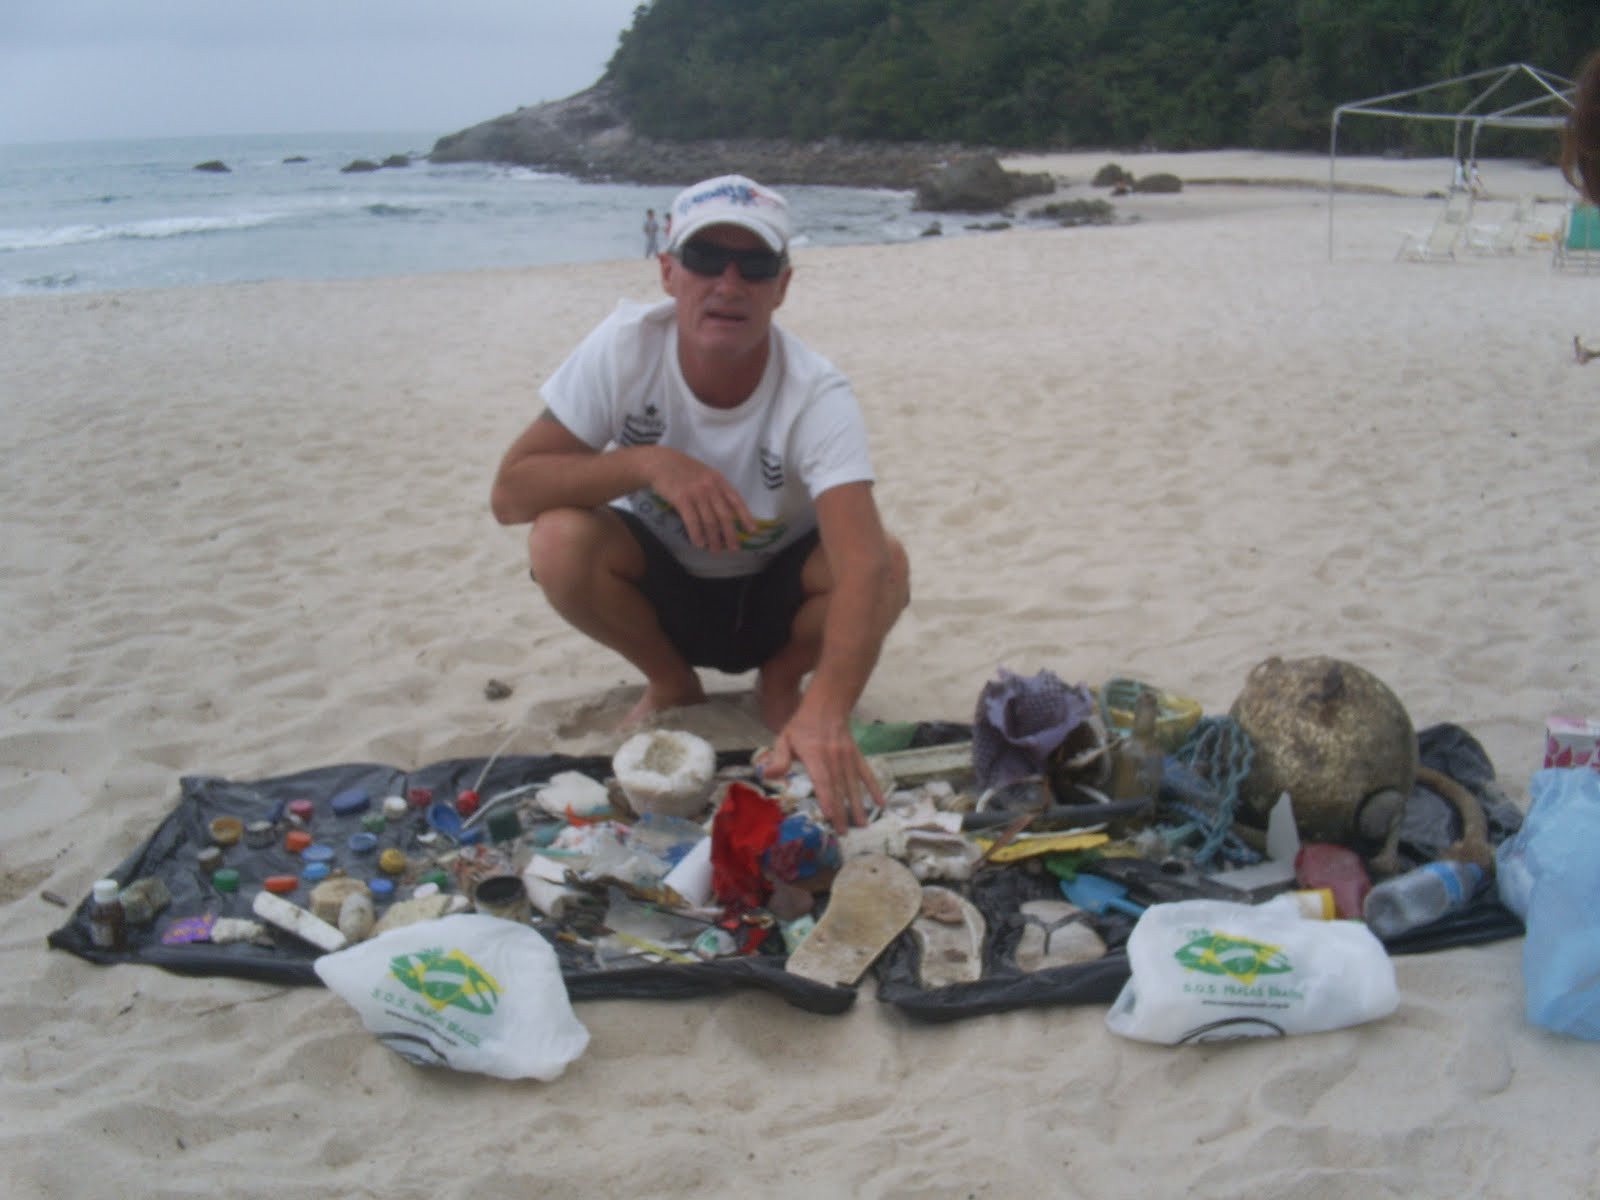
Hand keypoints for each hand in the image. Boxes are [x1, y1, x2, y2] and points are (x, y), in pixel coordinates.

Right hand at [648, 449, 755, 552]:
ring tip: (716, 550)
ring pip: (709, 521)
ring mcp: (696, 493)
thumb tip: (728, 511)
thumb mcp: (705, 474)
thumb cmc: (683, 469)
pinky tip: (699, 544)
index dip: (745, 517)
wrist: (660, 462)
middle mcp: (710, 487)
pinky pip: (692, 521)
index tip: (752, 531)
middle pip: (724, 515)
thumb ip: (717, 489)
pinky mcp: (682, 499)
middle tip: (734, 548)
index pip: (736, 500)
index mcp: (718, 480)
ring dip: (714, 539)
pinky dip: (697, 535)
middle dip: (731, 534)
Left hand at [762, 711, 881, 833]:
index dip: (827, 797)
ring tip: (863, 824)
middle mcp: (833, 757)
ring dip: (858, 805)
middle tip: (844, 832)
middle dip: (842, 811)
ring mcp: (848, 757)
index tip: (831, 815)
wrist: (827, 706)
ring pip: (854, 784)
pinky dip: (874, 788)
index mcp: (814, 754)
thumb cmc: (802, 726)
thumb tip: (768, 776)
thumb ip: (778, 759)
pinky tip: (880, 803)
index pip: (822, 779)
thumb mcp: (784, 738)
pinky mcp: (857, 756)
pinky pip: (866, 773)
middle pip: (839, 787)